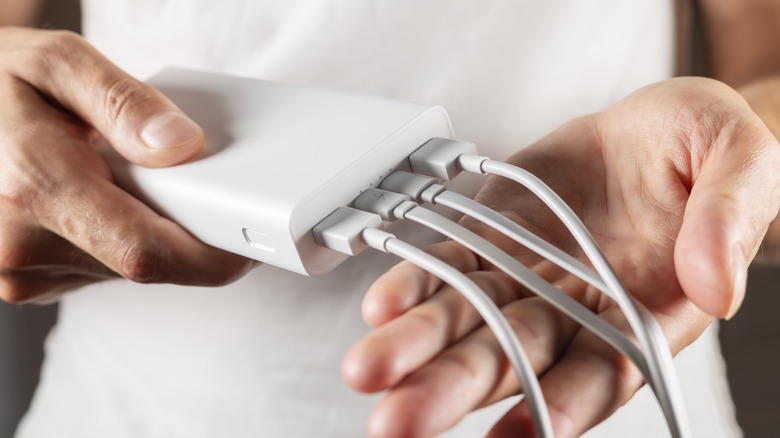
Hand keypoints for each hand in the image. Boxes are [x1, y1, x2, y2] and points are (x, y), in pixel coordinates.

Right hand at [0, 28, 252, 303]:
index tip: (253, 238)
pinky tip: (116, 197)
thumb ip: (121, 100)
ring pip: (130, 269)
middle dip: (192, 235)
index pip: (150, 253)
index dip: (214, 253)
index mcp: (34, 188)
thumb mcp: (54, 62)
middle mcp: (21, 245)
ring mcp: (21, 268)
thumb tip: (181, 146)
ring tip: (142, 179)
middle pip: (150, 266)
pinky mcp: (26, 277)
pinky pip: (104, 267)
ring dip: (158, 233)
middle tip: (206, 189)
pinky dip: (127, 237)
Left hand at [342, 77, 779, 436]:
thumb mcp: (739, 160)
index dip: (557, 406)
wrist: (650, 123)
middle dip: (454, 389)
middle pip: (513, 359)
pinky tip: (383, 304)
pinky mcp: (492, 237)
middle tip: (398, 416)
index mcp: (646, 310)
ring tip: (368, 368)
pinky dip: (414, 285)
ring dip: (417, 346)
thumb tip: (716, 287)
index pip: (601, 374)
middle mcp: (578, 307)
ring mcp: (529, 274)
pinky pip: (449, 268)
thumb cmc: (700, 147)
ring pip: (469, 322)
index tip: (511, 434)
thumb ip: (729, 219)